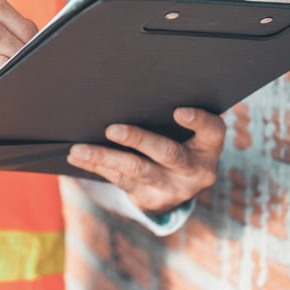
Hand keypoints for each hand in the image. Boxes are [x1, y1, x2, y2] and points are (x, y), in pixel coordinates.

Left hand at [66, 108, 225, 214]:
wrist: (177, 189)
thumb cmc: (179, 143)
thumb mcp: (187, 134)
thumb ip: (170, 117)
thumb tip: (128, 90)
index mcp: (208, 148)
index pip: (212, 131)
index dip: (198, 121)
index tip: (179, 111)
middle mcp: (194, 170)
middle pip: (167, 153)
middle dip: (138, 140)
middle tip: (112, 130)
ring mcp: (172, 188)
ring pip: (136, 170)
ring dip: (104, 157)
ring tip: (79, 149)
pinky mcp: (149, 198)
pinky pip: (119, 180)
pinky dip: (96, 166)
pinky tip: (78, 157)